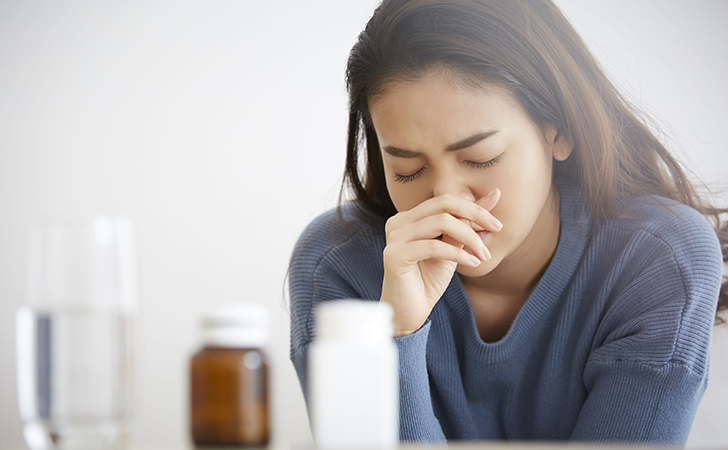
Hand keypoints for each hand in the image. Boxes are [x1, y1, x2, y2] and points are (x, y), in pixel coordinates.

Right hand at [380, 189, 501, 336]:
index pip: (445, 201)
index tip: (497, 223)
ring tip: (483, 255)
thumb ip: (467, 224)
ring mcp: (394, 237)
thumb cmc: (428, 282)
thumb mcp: (452, 248)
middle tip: (497, 229)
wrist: (410, 314)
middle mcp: (398, 222)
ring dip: (469, 237)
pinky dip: (458, 254)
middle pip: (443, 204)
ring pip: (441, 222)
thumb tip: (493, 195)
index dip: (475, 208)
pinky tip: (473, 263)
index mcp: (408, 218)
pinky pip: (434, 247)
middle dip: (475, 214)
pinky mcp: (394, 255)